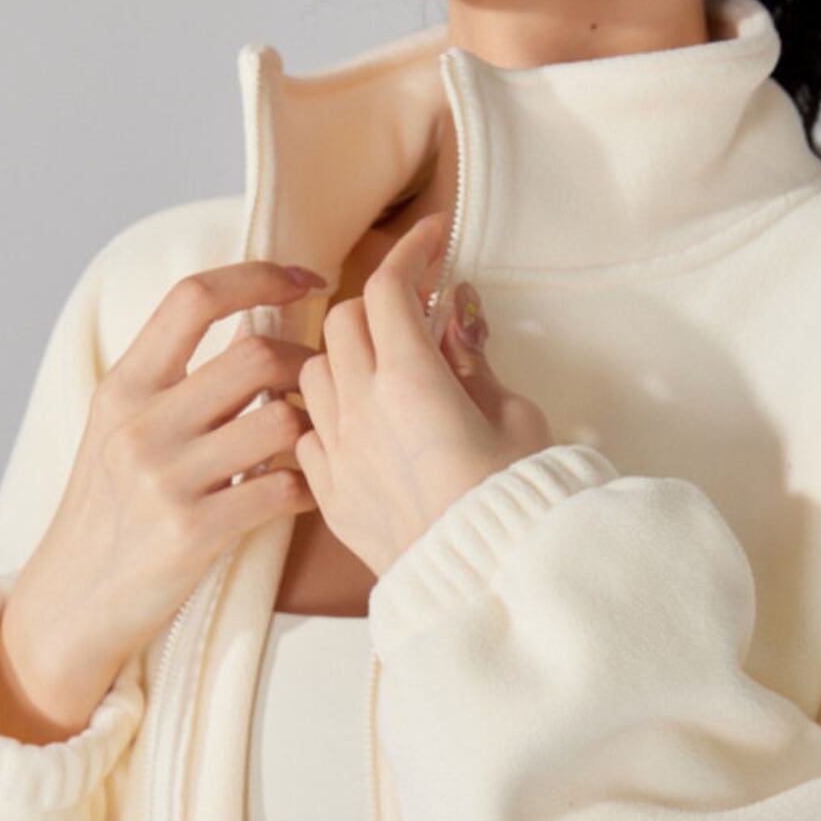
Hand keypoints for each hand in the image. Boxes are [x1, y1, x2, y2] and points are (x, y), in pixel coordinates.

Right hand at [4, 258, 326, 725]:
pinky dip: (310, 486)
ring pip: (280, 420)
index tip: (307, 282)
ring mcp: (167, 477)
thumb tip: (252, 334)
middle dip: (306, 362)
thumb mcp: (119, 431)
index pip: (195, 298)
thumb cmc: (110, 513)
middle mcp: (141, 422)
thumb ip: (172, 384)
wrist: (73, 600)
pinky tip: (308, 492)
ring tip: (315, 442)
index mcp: (124, 386)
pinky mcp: (194, 531)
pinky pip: (283, 488)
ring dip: (315, 427)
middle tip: (322, 384)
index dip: (260, 276)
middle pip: (255, 354)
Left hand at [292, 211, 553, 577]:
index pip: (390, 288)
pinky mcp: (329, 495)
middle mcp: (360, 409)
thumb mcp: (514, 417)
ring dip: (344, 358)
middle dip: (378, 305)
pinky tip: (358, 426)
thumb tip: (457, 318)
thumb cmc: (514, 500)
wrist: (487, 580)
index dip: (410, 252)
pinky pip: (306, 434)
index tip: (431, 240)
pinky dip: (326, 415)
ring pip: (314, 373)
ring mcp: (337, 454)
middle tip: (416, 316)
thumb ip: (475, 361)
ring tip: (380, 371)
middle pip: (342, 322)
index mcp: (410, 380)